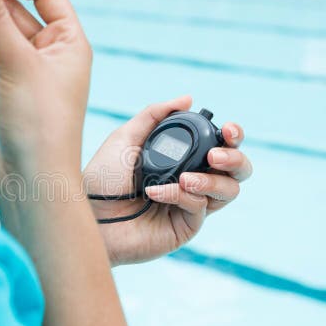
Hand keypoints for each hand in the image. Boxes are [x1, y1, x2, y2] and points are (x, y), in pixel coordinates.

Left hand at [83, 96, 252, 264]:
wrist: (88, 215)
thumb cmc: (101, 179)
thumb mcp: (125, 138)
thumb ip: (154, 115)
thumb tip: (188, 98)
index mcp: (182, 157)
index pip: (221, 145)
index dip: (233, 136)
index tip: (228, 130)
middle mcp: (192, 180)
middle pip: (237, 170)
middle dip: (235, 159)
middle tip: (215, 157)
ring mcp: (190, 205)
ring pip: (228, 191)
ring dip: (212, 180)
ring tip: (186, 178)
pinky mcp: (185, 227)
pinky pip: (199, 207)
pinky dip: (181, 195)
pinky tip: (156, 193)